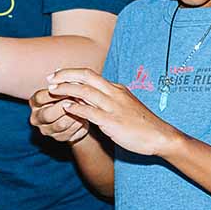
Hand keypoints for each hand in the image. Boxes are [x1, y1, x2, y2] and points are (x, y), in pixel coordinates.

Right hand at [29, 88, 89, 142]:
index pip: (40, 97)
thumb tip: (75, 82)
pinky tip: (85, 116)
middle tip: (79, 99)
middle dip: (65, 106)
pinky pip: (70, 132)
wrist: (76, 114)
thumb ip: (66, 85)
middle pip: (48, 114)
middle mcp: (36, 118)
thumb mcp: (65, 88)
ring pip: (60, 125)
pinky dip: (79, 124)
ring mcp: (47, 130)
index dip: (57, 92)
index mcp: (35, 102)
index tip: (72, 87)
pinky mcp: (59, 138)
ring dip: (74, 115)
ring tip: (85, 107)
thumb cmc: (69, 96)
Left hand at [46, 68, 175, 155]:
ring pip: (85, 92)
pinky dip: (76, 108)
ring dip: (66, 89)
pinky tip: (66, 107)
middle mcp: (114, 94)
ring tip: (52, 91)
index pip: (91, 75)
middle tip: (50, 79)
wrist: (160, 136)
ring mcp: (113, 107)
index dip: (72, 73)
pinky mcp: (112, 122)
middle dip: (65, 75)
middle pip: (86, 77)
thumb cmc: (142, 124)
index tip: (58, 74)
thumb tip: (90, 98)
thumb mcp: (125, 106)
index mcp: (116, 89)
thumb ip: (109, 101)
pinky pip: (90, 112)